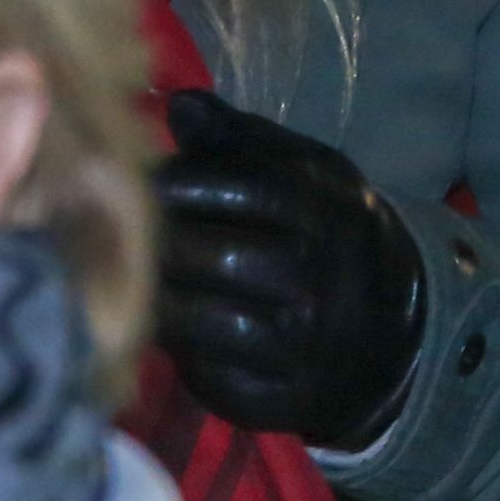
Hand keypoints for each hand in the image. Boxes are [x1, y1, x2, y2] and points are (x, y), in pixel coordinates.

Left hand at [155, 90, 428, 448]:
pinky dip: (178, 353)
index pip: (246, 190)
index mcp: (331, 213)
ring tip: (129, 281)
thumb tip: (177, 102)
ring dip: (158, 300)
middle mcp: (322, 280)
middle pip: (218, 256)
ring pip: (205, 321)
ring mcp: (303, 346)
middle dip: (160, 244)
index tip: (141, 180)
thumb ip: (242, 140)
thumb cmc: (324, 234)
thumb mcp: (305, 175)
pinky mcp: (278, 399)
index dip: (184, 184)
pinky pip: (209, 376)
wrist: (384, 331)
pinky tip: (160, 329)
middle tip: (115, 234)